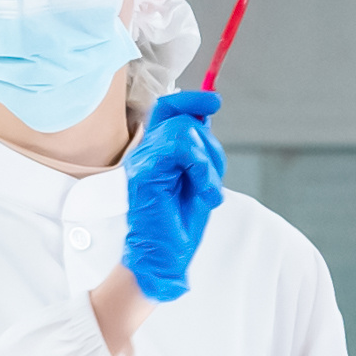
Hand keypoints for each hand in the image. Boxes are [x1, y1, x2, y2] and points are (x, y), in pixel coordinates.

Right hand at [119, 91, 227, 305]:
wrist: (164, 257)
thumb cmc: (179, 223)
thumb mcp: (199, 177)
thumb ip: (200, 148)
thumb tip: (205, 116)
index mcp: (157, 151)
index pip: (168, 108)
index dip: (191, 99)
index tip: (213, 101)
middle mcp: (146, 151)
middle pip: (175, 111)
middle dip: (205, 134)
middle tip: (210, 175)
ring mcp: (142, 160)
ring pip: (181, 129)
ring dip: (207, 160)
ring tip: (207, 191)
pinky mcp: (144, 172)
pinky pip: (178, 147)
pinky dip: (201, 168)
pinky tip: (204, 192)